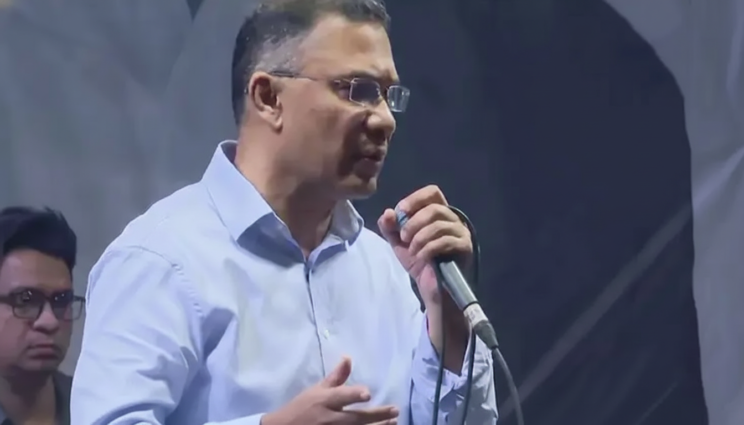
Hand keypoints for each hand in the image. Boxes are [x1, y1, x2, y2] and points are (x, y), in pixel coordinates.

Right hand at [261, 357, 398, 424]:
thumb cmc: (301, 408)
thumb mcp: (316, 391)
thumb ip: (336, 377)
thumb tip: (348, 358)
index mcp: (325, 401)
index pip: (341, 396)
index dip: (354, 394)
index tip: (368, 393)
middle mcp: (330, 418)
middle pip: (356, 418)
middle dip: (377, 415)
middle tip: (395, 411)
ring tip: (393, 423)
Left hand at [377, 185, 472, 308]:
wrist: (433, 289)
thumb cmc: (420, 263)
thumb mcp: (399, 244)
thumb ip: (390, 228)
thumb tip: (388, 213)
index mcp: (439, 213)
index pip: (432, 192)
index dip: (415, 199)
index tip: (399, 211)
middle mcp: (453, 219)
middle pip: (434, 208)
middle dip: (414, 222)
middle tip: (404, 237)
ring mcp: (461, 232)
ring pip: (439, 225)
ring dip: (419, 238)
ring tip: (412, 250)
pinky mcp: (465, 247)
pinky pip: (445, 241)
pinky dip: (428, 249)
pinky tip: (421, 257)